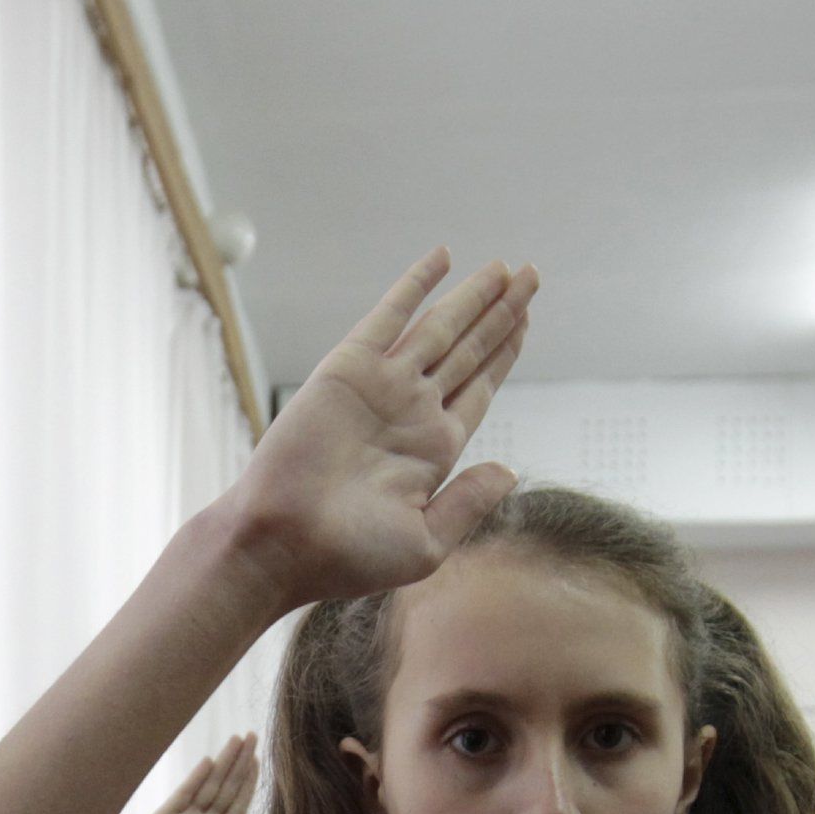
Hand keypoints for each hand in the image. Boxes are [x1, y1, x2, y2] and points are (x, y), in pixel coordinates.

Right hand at [107, 735, 259, 813]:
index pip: (238, 807)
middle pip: (227, 789)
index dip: (250, 784)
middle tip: (254, 736)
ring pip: (210, 786)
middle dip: (241, 763)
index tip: (260, 761)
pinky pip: (185, 794)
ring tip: (239, 740)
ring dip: (224, 763)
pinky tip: (210, 762)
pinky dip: (197, 778)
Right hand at [222, 252, 535, 606]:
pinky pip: (389, 316)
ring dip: (474, 295)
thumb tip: (509, 469)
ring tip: (508, 267)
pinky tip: (442, 257)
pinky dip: (415, 286)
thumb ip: (470, 502)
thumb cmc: (347, 556)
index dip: (504, 352)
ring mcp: (382, 386)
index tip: (526, 320)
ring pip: (441, 327)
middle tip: (532, 276)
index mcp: (432, 450)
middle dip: (502, 313)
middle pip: (469, 349)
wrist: (282, 543)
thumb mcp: (427, 542)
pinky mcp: (349, 368)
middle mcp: (411, 411)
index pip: (479, 387)